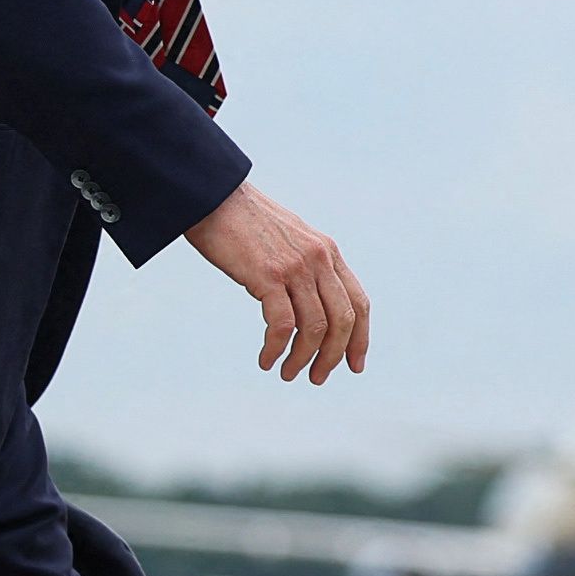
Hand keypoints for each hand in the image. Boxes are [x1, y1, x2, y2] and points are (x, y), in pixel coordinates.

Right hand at [183, 182, 370, 386]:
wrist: (214, 198)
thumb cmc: (243, 224)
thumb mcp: (288, 242)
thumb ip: (304, 270)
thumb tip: (303, 313)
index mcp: (327, 252)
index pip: (358, 302)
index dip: (360, 339)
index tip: (354, 365)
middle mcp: (319, 259)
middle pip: (342, 321)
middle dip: (332, 356)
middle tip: (316, 377)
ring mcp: (296, 266)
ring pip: (314, 328)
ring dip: (302, 359)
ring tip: (288, 373)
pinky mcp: (268, 275)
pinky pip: (282, 325)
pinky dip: (277, 350)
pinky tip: (266, 359)